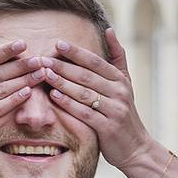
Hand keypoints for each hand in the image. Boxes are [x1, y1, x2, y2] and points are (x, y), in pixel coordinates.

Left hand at [42, 28, 154, 169]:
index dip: (76, 52)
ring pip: (84, 93)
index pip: (96, 62)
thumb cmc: (124, 113)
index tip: (58, 44)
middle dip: (63, 66)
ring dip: (62, 82)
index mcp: (120, 80)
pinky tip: (54, 96)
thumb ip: (117, 57)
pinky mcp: (107, 127)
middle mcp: (119, 92)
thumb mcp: (125, 84)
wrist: (135, 147)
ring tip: (44, 74)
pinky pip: (84, 113)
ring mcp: (114, 110)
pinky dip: (68, 103)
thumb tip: (109, 29)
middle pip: (87, 76)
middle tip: (43, 59)